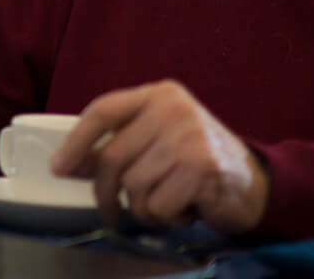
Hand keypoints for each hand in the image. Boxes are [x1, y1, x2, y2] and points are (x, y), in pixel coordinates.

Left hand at [51, 81, 269, 233]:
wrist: (255, 184)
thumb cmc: (195, 162)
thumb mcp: (156, 142)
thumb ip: (118, 147)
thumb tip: (66, 165)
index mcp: (158, 94)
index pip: (103, 110)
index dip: (75, 141)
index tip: (58, 168)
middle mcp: (173, 109)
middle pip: (113, 156)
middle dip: (105, 192)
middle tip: (109, 212)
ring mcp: (190, 136)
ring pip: (134, 186)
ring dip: (145, 208)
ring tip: (168, 203)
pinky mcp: (203, 168)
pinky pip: (159, 205)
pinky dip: (167, 217)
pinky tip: (186, 209)